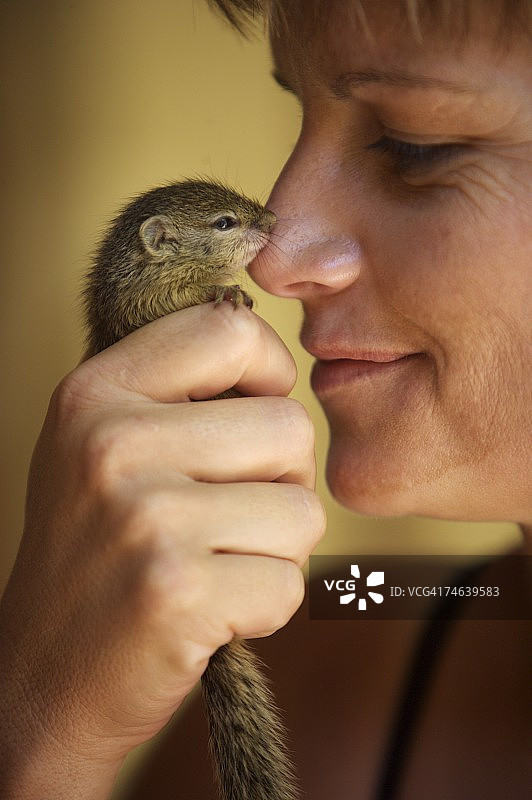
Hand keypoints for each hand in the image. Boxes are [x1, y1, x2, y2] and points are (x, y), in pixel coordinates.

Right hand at [0, 302, 324, 797]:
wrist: (39, 680)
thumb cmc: (92, 557)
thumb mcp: (99, 451)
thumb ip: (173, 395)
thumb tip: (272, 363)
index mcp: (94, 394)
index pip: (230, 329)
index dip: (270, 371)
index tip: (257, 412)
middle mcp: (113, 444)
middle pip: (290, 426)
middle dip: (283, 481)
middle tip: (230, 519)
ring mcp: (146, 518)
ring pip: (304, 510)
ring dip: (278, 549)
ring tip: (216, 564)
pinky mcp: (178, 592)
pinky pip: (290, 583)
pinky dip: (266, 607)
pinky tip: (211, 611)